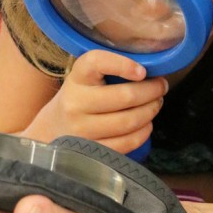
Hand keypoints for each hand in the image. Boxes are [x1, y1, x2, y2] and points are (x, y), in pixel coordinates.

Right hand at [25, 50, 167, 152]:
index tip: (142, 71)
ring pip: (128, 121)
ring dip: (150, 111)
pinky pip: (126, 143)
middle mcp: (75, 102)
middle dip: (152, 91)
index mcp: (77, 77)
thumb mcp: (86, 78)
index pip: (97, 62)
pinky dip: (143, 132)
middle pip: (125, 97)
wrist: (51, 130)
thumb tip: (151, 73)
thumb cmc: (79, 98)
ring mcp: (82, 130)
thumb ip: (110, 70)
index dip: (123, 65)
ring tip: (156, 104)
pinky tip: (146, 124)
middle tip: (161, 87)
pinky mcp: (91, 150)